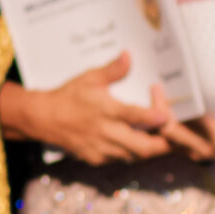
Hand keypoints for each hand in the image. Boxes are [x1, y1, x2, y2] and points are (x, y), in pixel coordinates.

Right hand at [0, 53, 179, 164]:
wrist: (43, 119)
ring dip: (150, 145)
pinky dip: (133, 150)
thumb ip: (112, 69)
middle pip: (146, 148)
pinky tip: (135, 138)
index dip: (159, 114)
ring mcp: (102, 150)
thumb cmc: (68, 96)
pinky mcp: (97, 159)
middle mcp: (106, 133)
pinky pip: (123, 159)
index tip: (164, 107)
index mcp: (105, 111)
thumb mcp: (89, 78)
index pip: (139, 117)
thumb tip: (129, 55)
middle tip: (171, 127)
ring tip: (157, 132)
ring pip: (137, 156)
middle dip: (164, 141)